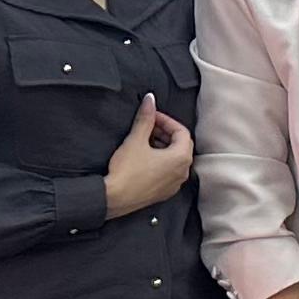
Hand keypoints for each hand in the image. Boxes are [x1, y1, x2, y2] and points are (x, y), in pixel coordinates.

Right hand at [102, 94, 192, 218]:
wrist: (115, 198)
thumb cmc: (127, 171)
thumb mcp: (136, 140)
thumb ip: (145, 118)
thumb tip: (150, 100)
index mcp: (181, 157)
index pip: (181, 131)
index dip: (167, 120)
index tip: (152, 115)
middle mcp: (183, 171)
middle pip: (180, 144)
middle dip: (165, 132)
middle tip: (148, 126)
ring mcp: (175, 183)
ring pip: (175, 158)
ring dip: (162, 146)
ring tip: (144, 139)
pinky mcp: (165, 191)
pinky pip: (169, 171)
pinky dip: (161, 160)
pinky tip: (144, 157)